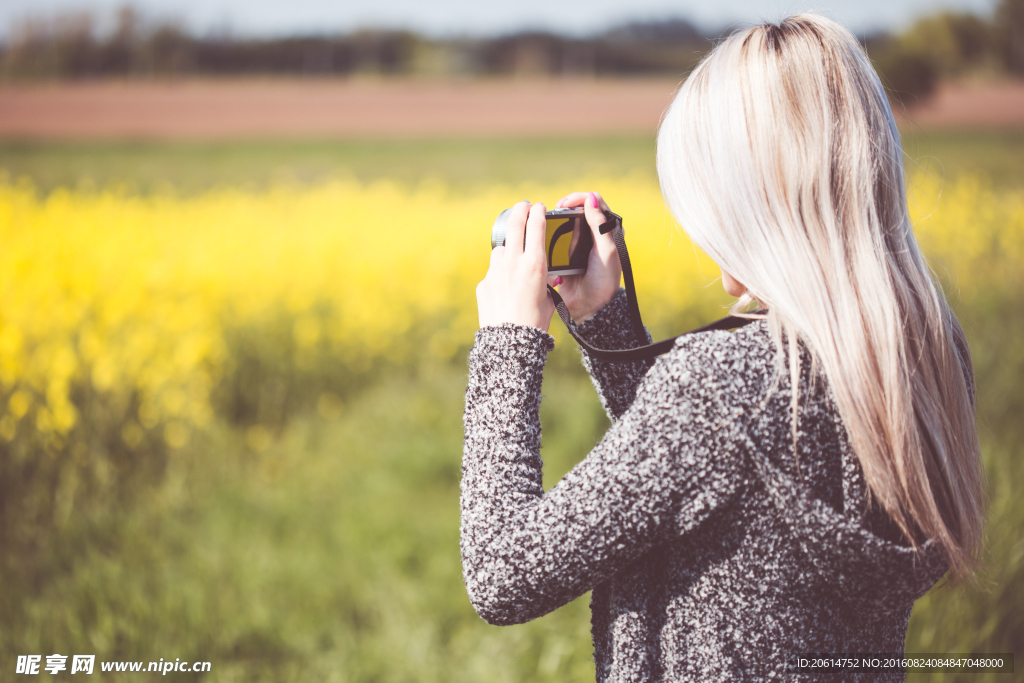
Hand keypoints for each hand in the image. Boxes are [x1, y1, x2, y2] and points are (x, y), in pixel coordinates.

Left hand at [476, 201, 555, 331]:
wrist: (509, 341)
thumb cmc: (535, 322)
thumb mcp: (549, 298)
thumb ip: (545, 281)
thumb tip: (544, 276)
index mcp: (535, 264)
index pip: (536, 227)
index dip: (537, 212)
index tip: (538, 207)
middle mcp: (513, 262)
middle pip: (515, 226)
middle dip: (519, 211)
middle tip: (522, 206)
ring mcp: (495, 271)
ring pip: (501, 249)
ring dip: (509, 248)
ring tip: (515, 257)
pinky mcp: (484, 283)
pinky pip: (493, 271)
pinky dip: (500, 274)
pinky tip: (506, 287)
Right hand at [553, 192, 620, 322]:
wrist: (590, 307)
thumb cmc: (604, 280)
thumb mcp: (606, 251)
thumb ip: (599, 225)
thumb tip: (591, 198)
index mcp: (607, 231)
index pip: (595, 203)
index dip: (580, 199)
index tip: (566, 204)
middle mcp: (593, 235)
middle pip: (578, 210)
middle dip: (566, 206)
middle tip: (555, 210)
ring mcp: (578, 244)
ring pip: (565, 223)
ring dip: (556, 219)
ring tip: (547, 220)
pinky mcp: (565, 255)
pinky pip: (556, 239)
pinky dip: (550, 234)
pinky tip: (544, 234)